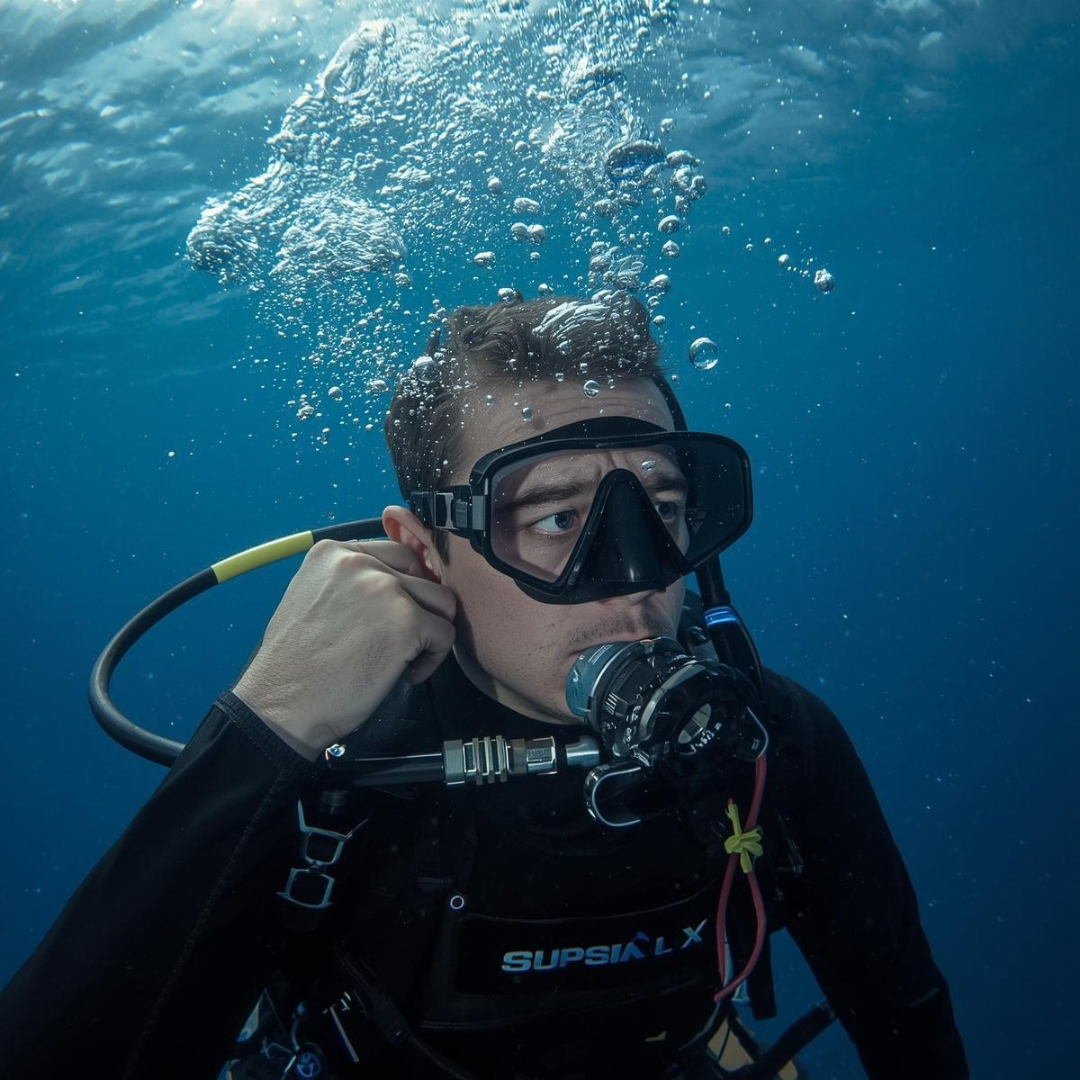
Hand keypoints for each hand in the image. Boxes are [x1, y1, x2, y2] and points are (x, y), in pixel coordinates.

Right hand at [233, 539, 455, 758]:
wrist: (284, 705)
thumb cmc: (298, 664)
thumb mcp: (314, 599)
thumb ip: (352, 583)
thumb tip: (397, 582)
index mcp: (333, 553)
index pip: (397, 554)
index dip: (405, 588)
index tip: (392, 616)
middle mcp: (360, 562)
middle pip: (423, 575)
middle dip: (421, 607)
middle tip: (398, 639)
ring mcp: (385, 589)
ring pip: (441, 602)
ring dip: (429, 632)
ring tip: (401, 658)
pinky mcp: (406, 621)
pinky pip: (445, 634)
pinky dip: (432, 659)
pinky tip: (404, 673)